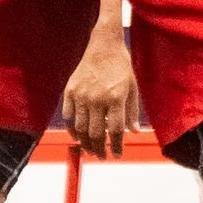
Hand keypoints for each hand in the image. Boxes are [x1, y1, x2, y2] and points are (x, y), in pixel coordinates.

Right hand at [63, 31, 139, 157]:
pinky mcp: (70, 91)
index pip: (116, 130)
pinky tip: (77, 136)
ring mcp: (81, 95)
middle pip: (96, 133)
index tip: (116, 155)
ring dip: (85, 143)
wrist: (104, 45)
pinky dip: (72, 129)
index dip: (116, 146)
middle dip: (99, 149)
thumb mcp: (132, 88)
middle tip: (102, 156)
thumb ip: (132, 111)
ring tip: (90, 150)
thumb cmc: (121, 67)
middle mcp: (97, 98)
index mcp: (116, 98)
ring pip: (80, 128)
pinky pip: (68, 116)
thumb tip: (134, 132)